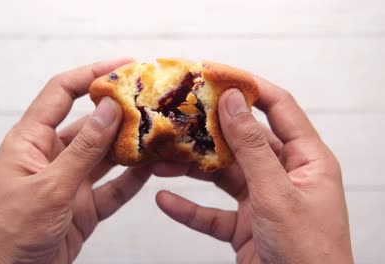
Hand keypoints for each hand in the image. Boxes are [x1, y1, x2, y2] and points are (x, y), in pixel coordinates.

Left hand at [0, 58, 150, 263]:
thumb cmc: (8, 230)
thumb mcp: (49, 186)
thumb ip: (83, 149)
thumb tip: (109, 109)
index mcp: (31, 140)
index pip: (61, 93)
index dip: (91, 74)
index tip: (123, 66)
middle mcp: (52, 156)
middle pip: (90, 124)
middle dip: (120, 112)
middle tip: (152, 101)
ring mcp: (70, 182)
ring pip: (105, 156)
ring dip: (130, 146)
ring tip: (159, 132)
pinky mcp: (83, 207)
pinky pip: (113, 188)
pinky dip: (131, 180)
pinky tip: (151, 167)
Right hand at [151, 77, 353, 262]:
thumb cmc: (308, 253)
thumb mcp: (276, 193)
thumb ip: (251, 147)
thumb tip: (233, 101)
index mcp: (306, 159)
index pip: (278, 107)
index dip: (248, 86)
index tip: (215, 73)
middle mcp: (284, 174)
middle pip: (242, 140)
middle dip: (209, 129)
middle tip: (178, 113)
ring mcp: (263, 200)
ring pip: (223, 175)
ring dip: (193, 169)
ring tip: (162, 158)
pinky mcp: (245, 226)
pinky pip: (212, 213)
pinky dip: (189, 208)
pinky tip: (165, 200)